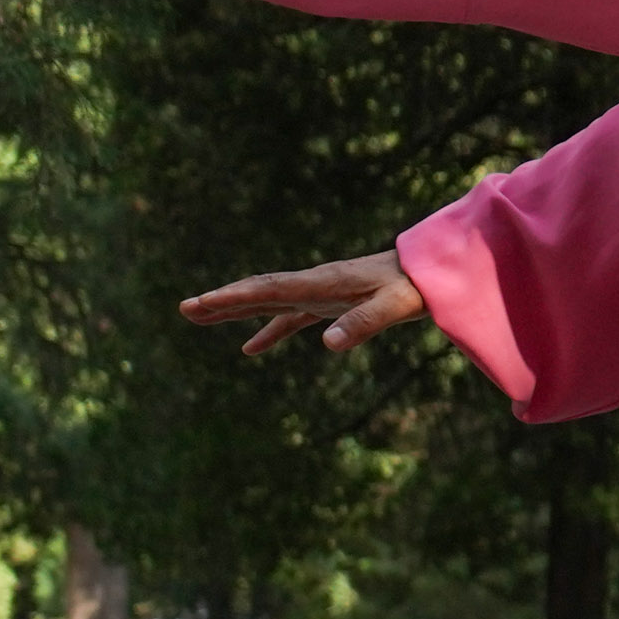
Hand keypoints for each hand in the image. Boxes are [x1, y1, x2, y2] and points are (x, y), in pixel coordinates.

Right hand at [183, 251, 431, 357]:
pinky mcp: (330, 303)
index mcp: (323, 283)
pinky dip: (268, 331)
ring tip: (199, 318)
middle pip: (258, 292)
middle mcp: (315, 284)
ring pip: (268, 302)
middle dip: (221, 302)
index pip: (268, 290)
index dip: (233, 298)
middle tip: (185, 309)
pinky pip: (290, 317)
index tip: (200, 303)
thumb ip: (364, 324)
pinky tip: (250, 348)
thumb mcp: (395, 307)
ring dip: (234, 311)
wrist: (433, 269)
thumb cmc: (416, 287)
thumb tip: (327, 344)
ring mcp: (320, 293)